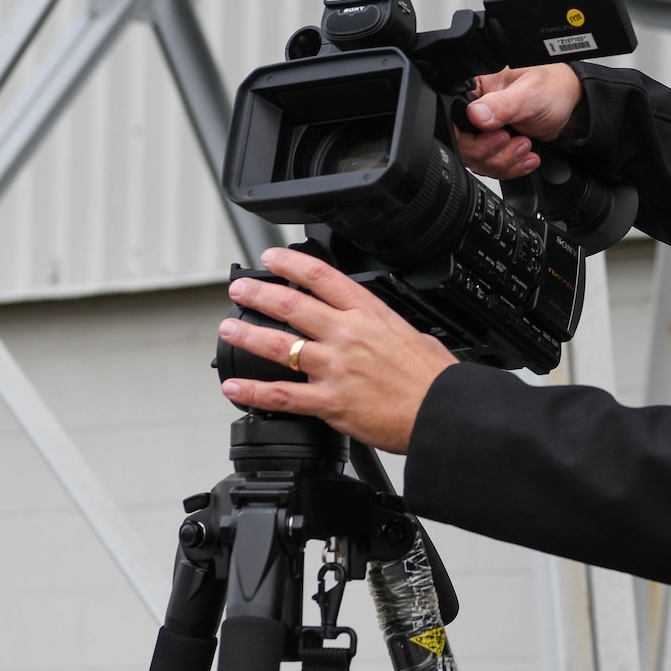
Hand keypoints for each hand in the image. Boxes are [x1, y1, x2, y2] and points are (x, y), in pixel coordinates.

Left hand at [217, 248, 457, 454]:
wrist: (442, 412)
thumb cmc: (435, 380)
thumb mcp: (414, 336)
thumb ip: (386, 329)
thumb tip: (380, 329)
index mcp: (369, 314)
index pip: (321, 276)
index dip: (290, 263)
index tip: (271, 259)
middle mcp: (347, 335)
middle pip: (291, 305)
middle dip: (258, 294)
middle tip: (239, 290)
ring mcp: (335, 368)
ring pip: (278, 346)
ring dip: (247, 335)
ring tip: (228, 329)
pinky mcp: (330, 402)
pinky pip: (282, 395)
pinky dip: (253, 392)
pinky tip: (235, 388)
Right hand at [458, 63, 583, 179]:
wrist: (569, 106)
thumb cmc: (552, 89)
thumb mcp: (528, 94)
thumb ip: (501, 105)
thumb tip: (475, 114)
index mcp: (475, 89)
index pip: (455, 119)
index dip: (473, 137)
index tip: (499, 136)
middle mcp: (474, 110)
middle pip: (464, 147)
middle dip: (492, 152)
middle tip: (515, 140)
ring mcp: (482, 131)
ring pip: (477, 162)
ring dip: (504, 161)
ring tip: (525, 144)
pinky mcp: (492, 147)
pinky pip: (491, 168)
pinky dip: (511, 168)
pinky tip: (526, 158)